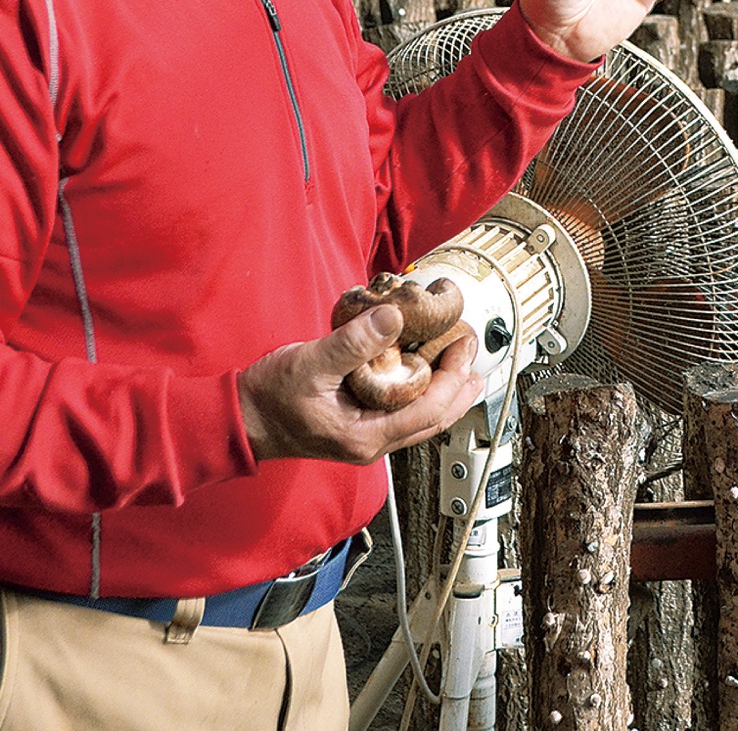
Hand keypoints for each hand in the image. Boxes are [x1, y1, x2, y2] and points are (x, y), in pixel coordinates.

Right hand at [237, 305, 483, 463]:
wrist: (239, 420)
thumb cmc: (268, 398)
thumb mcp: (310, 364)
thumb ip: (352, 343)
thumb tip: (392, 319)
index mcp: (366, 435)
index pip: (429, 409)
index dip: (454, 376)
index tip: (465, 343)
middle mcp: (372, 443)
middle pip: (433, 419)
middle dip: (459, 386)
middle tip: (473, 351)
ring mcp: (366, 438)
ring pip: (420, 418)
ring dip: (445, 391)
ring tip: (463, 364)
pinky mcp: (359, 426)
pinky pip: (404, 412)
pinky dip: (422, 392)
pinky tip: (425, 373)